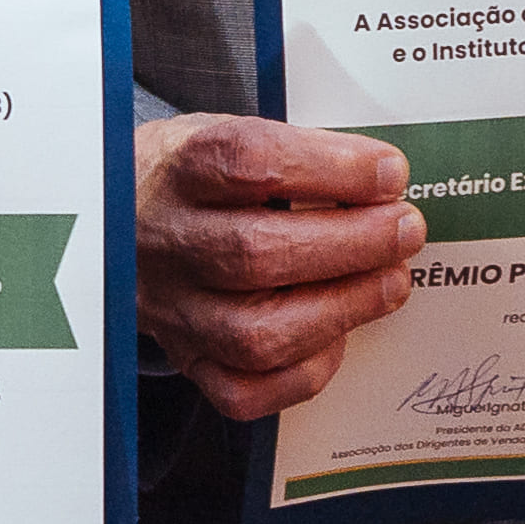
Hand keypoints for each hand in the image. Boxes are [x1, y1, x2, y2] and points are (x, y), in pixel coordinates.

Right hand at [136, 113, 426, 418]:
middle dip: (352, 245)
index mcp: (178, 168)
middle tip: (406, 229)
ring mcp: (174, 309)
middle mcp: (167, 242)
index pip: (250, 163)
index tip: (389, 172)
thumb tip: (384, 180)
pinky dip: (303, 372)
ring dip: (341, 309)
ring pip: (255, 334)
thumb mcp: (227, 132)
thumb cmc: (195, 176)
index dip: (330, 169)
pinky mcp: (186, 358)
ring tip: (392, 281)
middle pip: (256, 254)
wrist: (118, 219)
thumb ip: (297, 151)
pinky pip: (243, 391)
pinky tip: (337, 335)